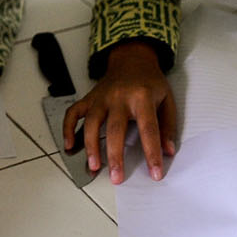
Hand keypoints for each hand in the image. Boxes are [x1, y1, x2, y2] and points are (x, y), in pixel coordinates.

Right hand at [62, 41, 176, 183]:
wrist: (132, 59)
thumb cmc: (150, 82)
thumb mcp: (167, 100)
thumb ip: (167, 126)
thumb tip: (168, 151)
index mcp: (142, 97)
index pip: (148, 129)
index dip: (152, 153)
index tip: (155, 173)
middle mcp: (119, 97)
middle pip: (114, 129)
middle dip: (115, 156)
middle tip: (117, 177)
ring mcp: (101, 98)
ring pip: (91, 123)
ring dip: (90, 146)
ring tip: (94, 166)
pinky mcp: (89, 98)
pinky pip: (74, 113)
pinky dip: (68, 129)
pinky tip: (69, 145)